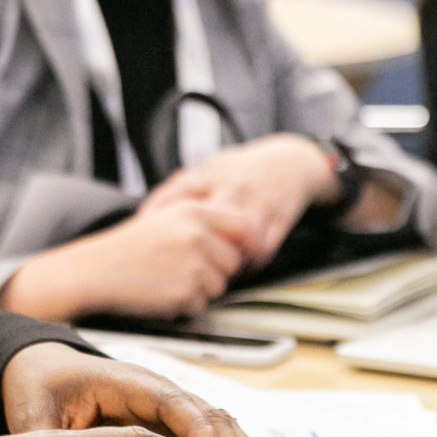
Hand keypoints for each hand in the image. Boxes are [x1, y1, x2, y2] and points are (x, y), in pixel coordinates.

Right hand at [0, 200, 255, 320]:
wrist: (93, 271)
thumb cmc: (128, 248)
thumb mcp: (166, 220)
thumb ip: (204, 224)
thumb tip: (245, 238)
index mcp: (194, 212)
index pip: (245, 227)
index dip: (247, 244)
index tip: (244, 254)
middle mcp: (198, 234)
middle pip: (234, 262)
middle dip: (214, 271)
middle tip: (179, 269)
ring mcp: (193, 264)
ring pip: (219, 286)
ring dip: (198, 289)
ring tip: (165, 279)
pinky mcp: (185, 292)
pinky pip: (200, 305)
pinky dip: (183, 305)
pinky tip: (158, 292)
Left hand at [0, 340, 277, 436]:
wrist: (43, 370)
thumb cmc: (42, 388)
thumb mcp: (34, 414)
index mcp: (126, 383)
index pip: (172, 405)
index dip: (198, 432)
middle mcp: (158, 393)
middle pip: (211, 419)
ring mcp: (172, 408)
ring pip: (223, 431)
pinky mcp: (176, 427)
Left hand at [140, 134, 335, 266]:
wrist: (290, 162)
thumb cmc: (242, 169)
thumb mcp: (210, 168)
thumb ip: (180, 188)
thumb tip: (146, 215)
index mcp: (212, 174)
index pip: (179, 193)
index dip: (159, 212)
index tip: (146, 231)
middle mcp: (233, 188)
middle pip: (208, 221)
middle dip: (193, 244)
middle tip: (179, 262)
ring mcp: (257, 204)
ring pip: (236, 241)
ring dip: (223, 261)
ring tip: (211, 274)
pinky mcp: (279, 220)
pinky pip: (262, 251)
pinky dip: (248, 265)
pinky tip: (238, 271)